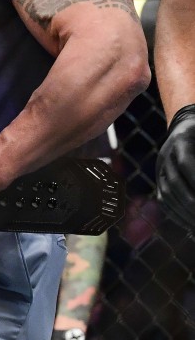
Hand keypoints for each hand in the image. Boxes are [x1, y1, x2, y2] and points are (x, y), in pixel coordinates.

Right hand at [157, 105, 194, 224]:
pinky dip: (177, 215)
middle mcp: (166, 155)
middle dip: (192, 202)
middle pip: (174, 182)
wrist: (187, 126)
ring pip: (167, 193)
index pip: (185, 162)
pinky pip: (164, 200)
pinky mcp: (160, 179)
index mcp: (181, 139)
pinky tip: (191, 225)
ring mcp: (161, 168)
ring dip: (186, 212)